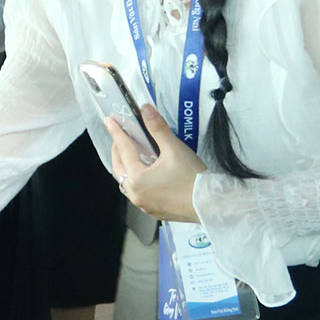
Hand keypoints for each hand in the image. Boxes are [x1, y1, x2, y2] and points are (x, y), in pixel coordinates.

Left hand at [106, 103, 205, 222]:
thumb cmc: (193, 179)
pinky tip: (145, 174)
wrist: (210, 204)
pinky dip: (136, 180)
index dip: (116, 132)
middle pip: (119, 167)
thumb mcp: (174, 149)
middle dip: (118, 150)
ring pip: (126, 182)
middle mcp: (136, 194)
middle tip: (119, 136)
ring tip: (130, 154)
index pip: (123, 149)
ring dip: (126, 167)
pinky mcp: (154, 210)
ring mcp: (143, 204)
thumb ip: (157, 128)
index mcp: (137, 178)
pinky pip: (138, 193)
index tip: (110, 121)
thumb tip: (145, 110)